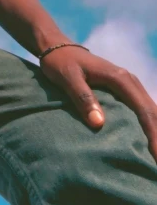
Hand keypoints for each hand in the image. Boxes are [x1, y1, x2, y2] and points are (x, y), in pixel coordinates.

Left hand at [40, 45, 156, 160]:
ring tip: (155, 156)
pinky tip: (148, 142)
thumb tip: (99, 124)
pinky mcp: (124, 91)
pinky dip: (148, 125)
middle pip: (153, 113)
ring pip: (150, 111)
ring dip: (156, 132)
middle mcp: (130, 81)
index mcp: (120, 78)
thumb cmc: (60, 62)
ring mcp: (129, 85)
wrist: (57, 48)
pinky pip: (142, 110)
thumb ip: (83, 98)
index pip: (144, 111)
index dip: (154, 135)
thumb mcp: (67, 78)